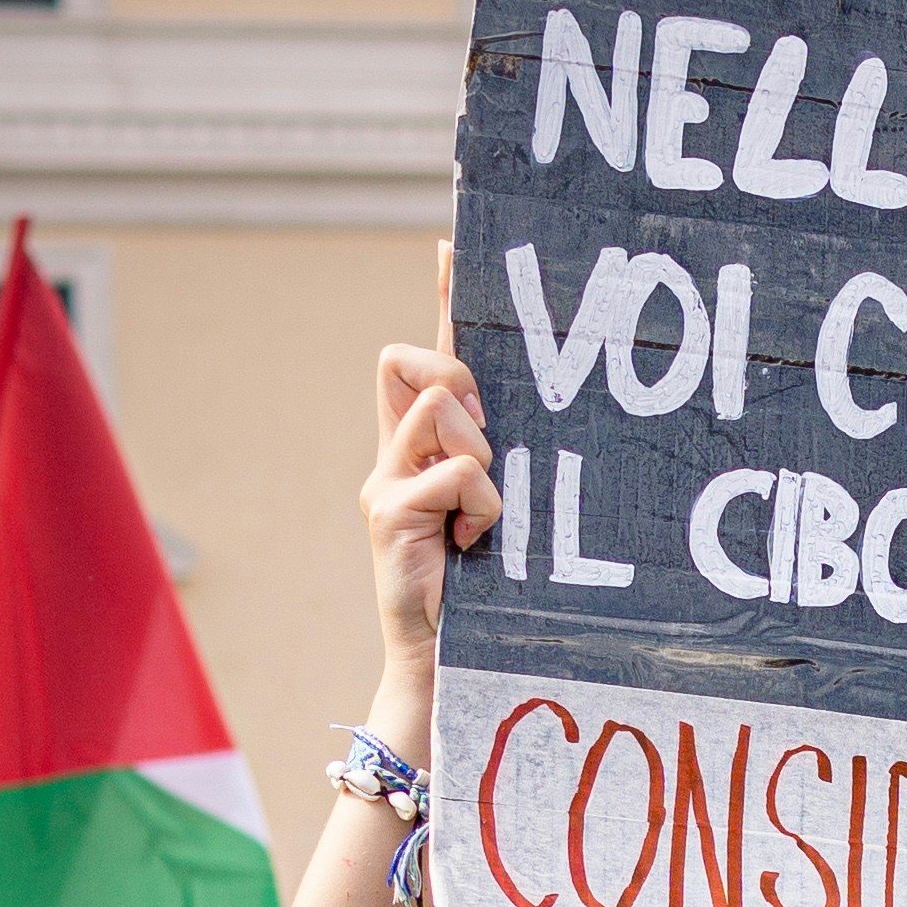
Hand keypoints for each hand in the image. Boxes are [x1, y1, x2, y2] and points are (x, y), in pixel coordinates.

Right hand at [362, 248, 497, 689]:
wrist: (442, 660)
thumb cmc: (486, 589)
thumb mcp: (500, 509)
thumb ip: (501, 460)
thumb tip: (518, 411)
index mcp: (423, 444)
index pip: (423, 356)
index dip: (440, 299)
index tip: (453, 246)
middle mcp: (396, 452)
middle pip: (417, 361)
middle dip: (461, 381)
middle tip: (487, 444)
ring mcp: (388, 480)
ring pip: (442, 410)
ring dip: (482, 457)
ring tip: (485, 517)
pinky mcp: (390, 513)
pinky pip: (456, 472)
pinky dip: (480, 504)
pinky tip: (475, 542)